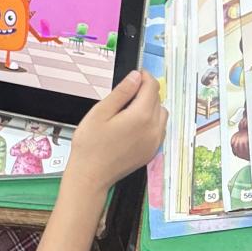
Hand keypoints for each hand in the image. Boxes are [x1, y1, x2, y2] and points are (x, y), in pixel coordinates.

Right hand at [64, 70, 167, 193]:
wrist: (90, 176)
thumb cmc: (90, 146)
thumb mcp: (100, 112)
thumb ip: (121, 93)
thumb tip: (136, 77)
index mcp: (140, 116)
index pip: (152, 87)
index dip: (144, 77)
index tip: (135, 74)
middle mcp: (153, 129)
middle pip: (158, 99)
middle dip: (146, 91)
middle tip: (127, 92)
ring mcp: (154, 142)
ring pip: (161, 114)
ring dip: (151, 106)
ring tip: (130, 108)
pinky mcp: (152, 151)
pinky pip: (160, 129)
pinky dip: (152, 121)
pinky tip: (135, 124)